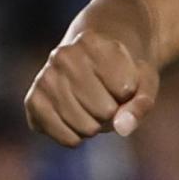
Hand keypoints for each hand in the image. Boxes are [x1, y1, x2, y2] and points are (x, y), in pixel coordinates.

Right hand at [24, 32, 158, 145]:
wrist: (93, 61)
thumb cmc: (124, 71)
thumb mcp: (145, 80)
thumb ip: (142, 102)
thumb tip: (122, 128)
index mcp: (92, 41)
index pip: (126, 89)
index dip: (132, 92)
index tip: (124, 78)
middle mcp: (62, 56)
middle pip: (105, 111)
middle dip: (114, 111)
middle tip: (108, 95)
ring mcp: (44, 79)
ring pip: (86, 127)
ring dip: (98, 126)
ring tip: (94, 106)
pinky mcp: (33, 102)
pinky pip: (66, 138)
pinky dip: (79, 137)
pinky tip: (79, 118)